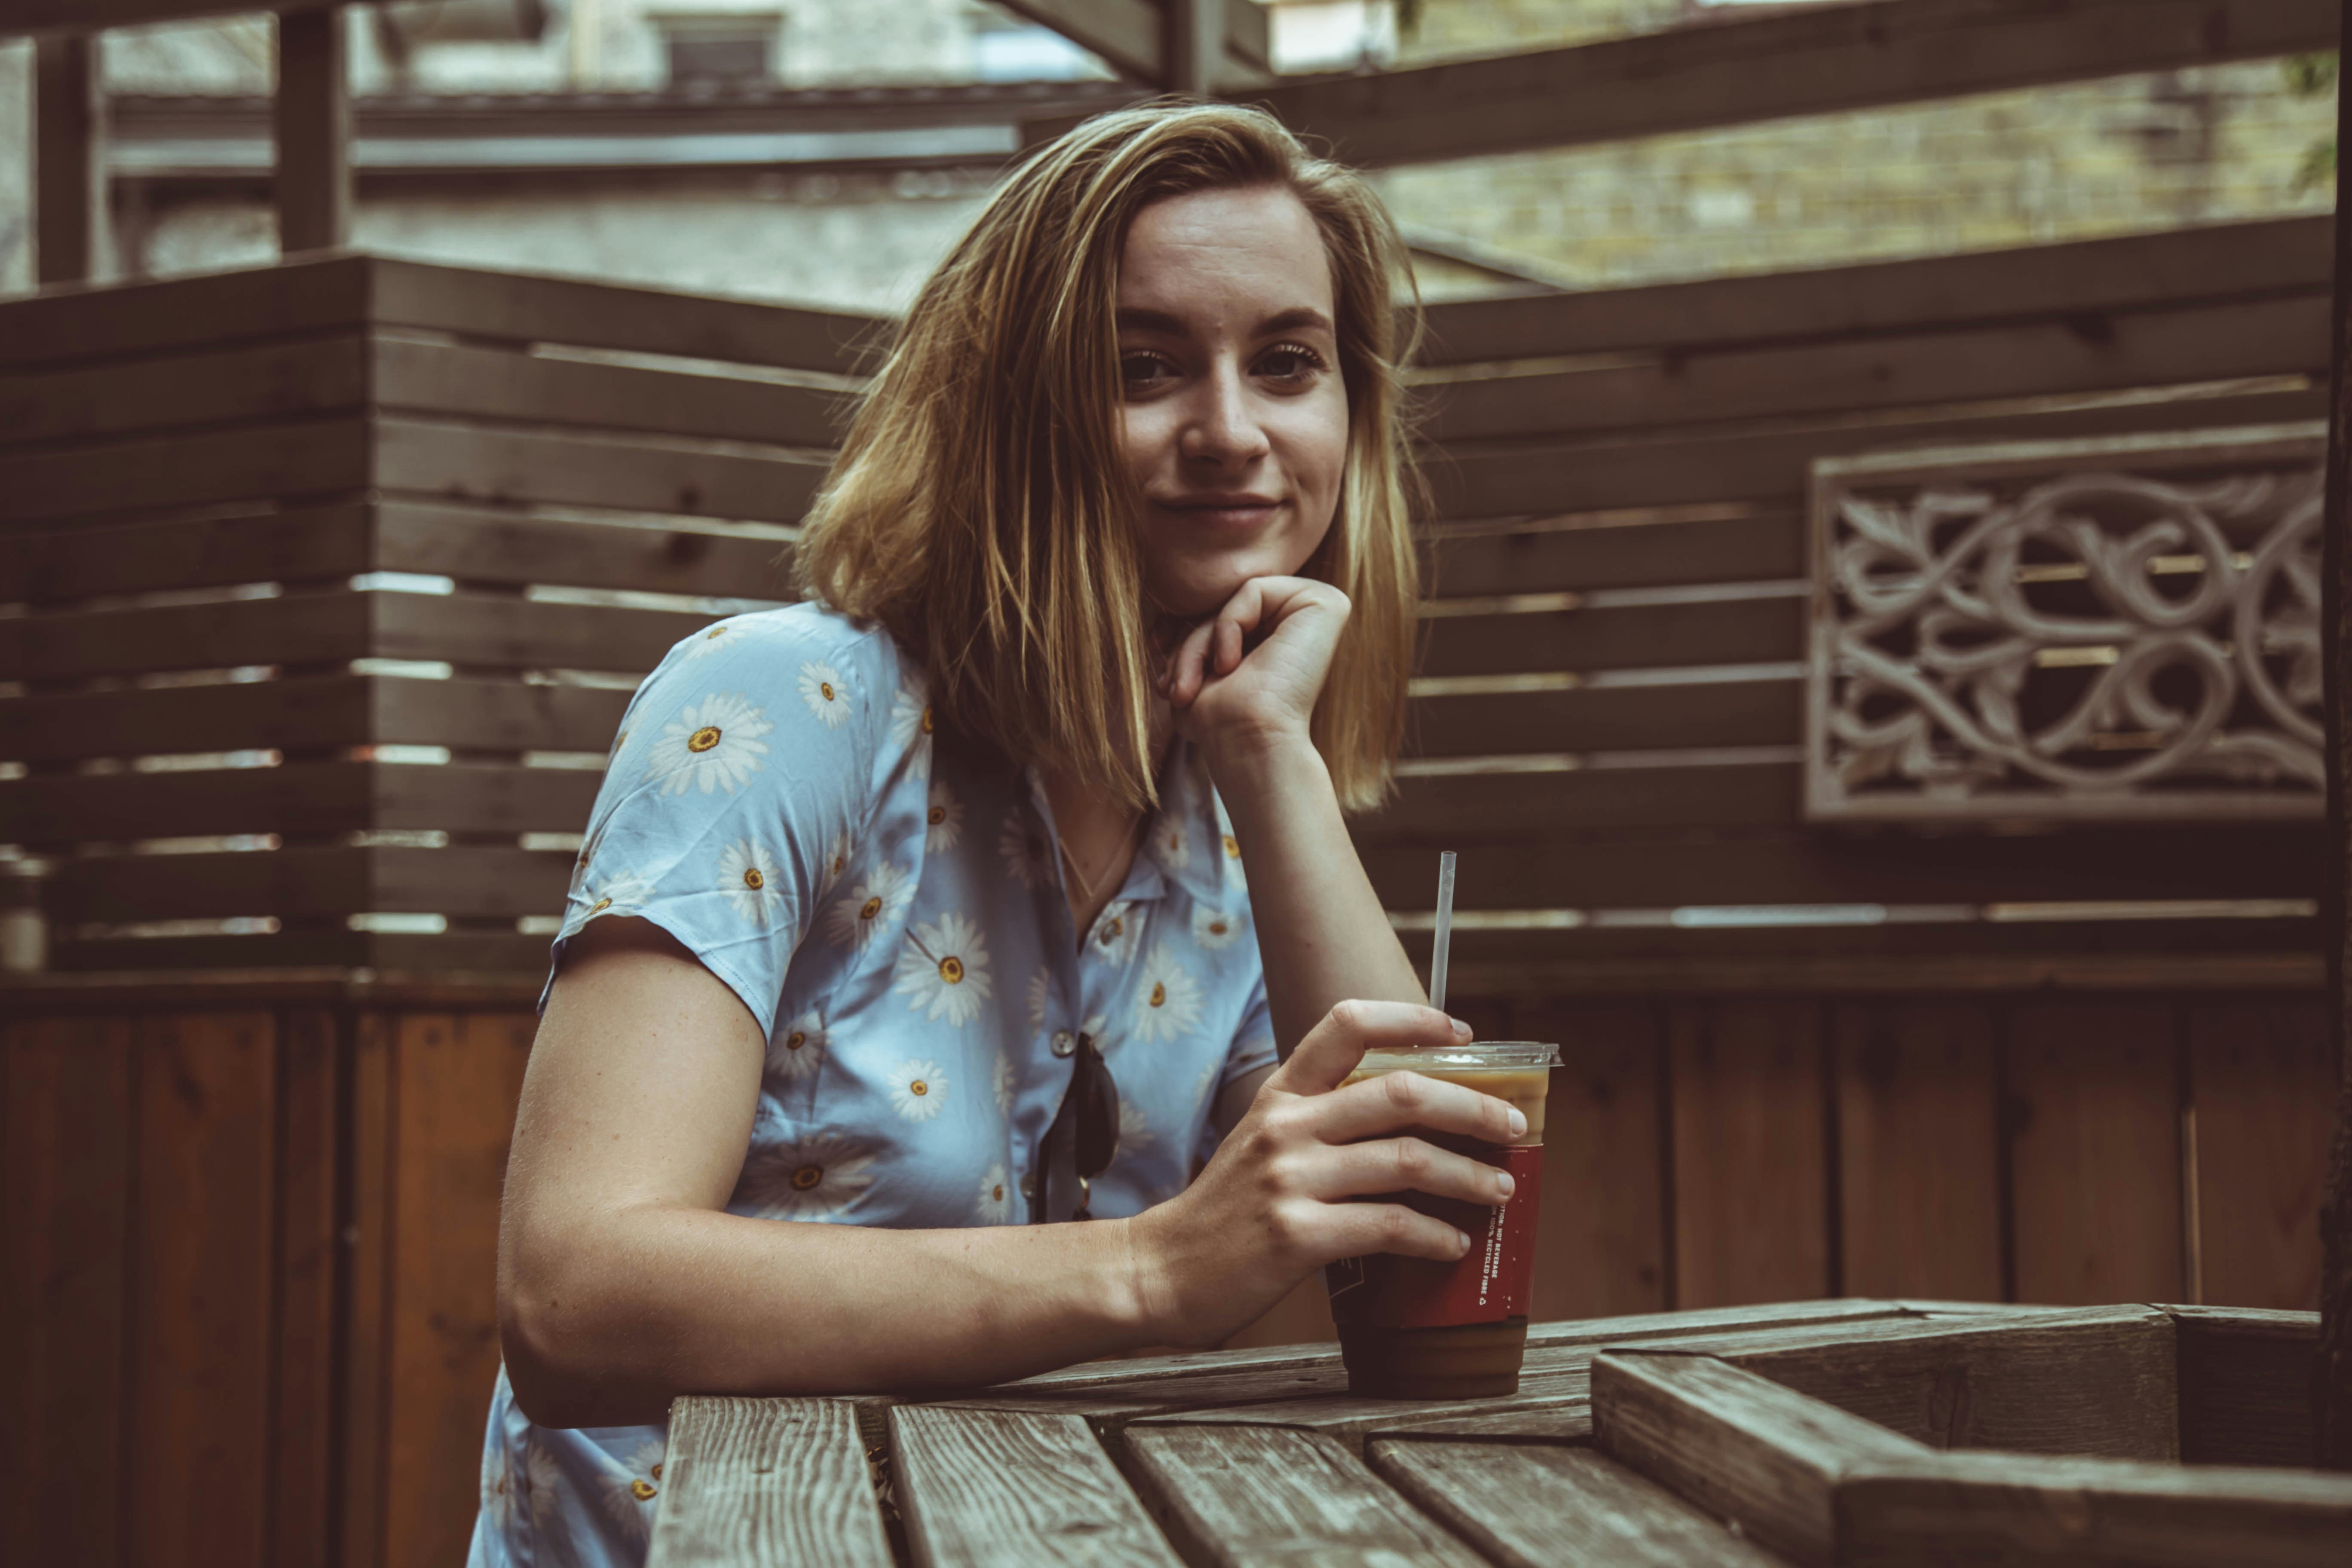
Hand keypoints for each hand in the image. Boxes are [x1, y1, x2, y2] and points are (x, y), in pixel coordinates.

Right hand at [1124, 999, 1528, 1349]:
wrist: (1161, 1270)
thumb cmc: (1226, 1212)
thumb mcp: (1264, 1143)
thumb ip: (1323, 1123)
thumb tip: (1415, 1120)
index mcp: (1282, 1094)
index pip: (1346, 1024)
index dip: (1411, 1019)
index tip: (1462, 1032)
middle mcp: (1287, 1126)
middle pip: (1401, 1092)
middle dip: (1472, 1106)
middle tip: (1513, 1123)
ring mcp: (1291, 1179)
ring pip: (1407, 1159)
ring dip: (1468, 1175)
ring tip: (1500, 1188)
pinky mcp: (1297, 1234)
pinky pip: (1389, 1226)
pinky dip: (1434, 1235)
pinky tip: (1454, 1244)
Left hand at [1155, 576, 1349, 771]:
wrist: (1247, 741)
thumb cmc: (1221, 720)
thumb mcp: (1195, 670)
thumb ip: (1193, 639)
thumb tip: (1163, 623)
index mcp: (1281, 633)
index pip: (1220, 611)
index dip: (1183, 635)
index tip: (1163, 676)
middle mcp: (1302, 617)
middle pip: (1225, 604)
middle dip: (1188, 643)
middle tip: (1175, 690)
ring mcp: (1317, 607)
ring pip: (1232, 598)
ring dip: (1198, 642)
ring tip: (1191, 686)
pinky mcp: (1325, 602)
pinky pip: (1252, 589)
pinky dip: (1226, 625)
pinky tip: (1228, 665)